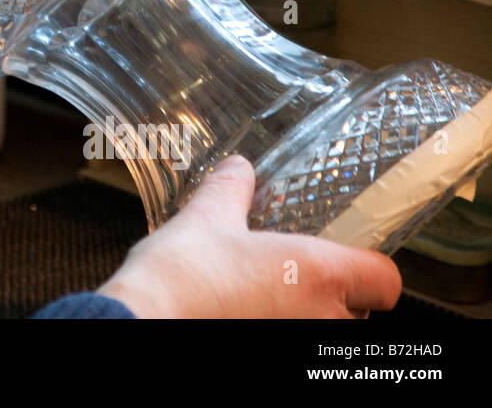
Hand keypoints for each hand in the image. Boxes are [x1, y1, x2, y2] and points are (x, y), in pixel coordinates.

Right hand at [95, 155, 402, 317]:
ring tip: (263, 296)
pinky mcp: (280, 363)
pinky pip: (295, 342)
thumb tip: (239, 169)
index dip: (369, 266)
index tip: (343, 254)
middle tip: (290, 272)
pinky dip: (276, 326)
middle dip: (329, 292)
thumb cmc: (183, 277)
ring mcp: (301, 346)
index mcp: (318, 274)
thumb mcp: (207, 217)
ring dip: (303, 313)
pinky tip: (243, 314)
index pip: (386, 280)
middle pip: (357, 309)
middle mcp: (322, 318)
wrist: (147, 319)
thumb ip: (232, 190)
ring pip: (324, 328)